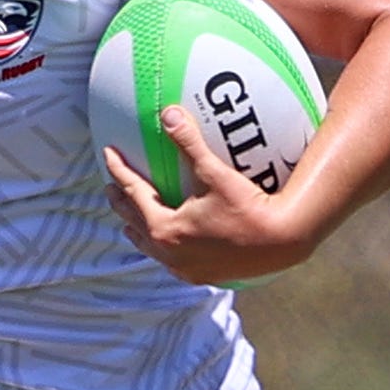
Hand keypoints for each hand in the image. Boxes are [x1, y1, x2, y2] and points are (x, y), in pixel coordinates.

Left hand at [101, 108, 317, 287]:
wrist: (281, 243)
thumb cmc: (249, 207)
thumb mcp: (216, 173)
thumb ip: (190, 143)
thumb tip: (169, 113)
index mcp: (165, 228)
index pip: (133, 193)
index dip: (119, 171)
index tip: (109, 154)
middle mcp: (169, 252)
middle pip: (134, 223)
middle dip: (121, 202)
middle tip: (112, 186)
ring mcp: (183, 268)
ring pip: (150, 247)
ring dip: (139, 228)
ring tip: (131, 219)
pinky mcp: (200, 276)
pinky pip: (171, 260)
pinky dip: (162, 246)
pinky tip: (169, 241)